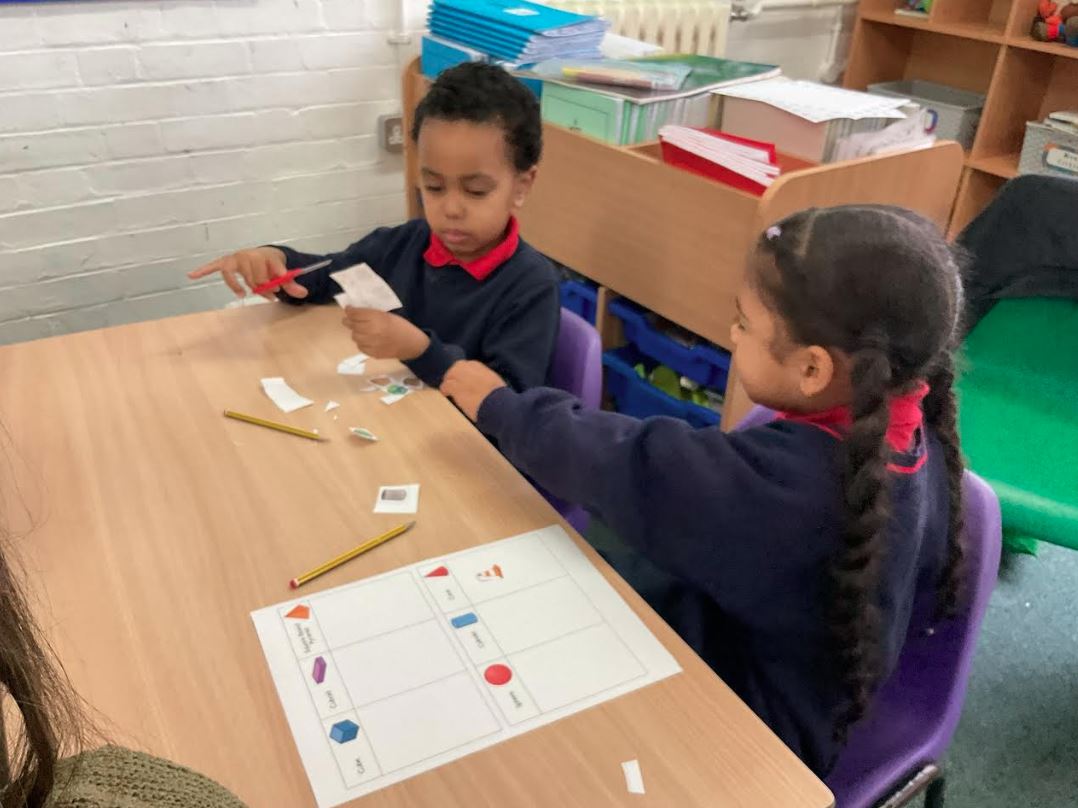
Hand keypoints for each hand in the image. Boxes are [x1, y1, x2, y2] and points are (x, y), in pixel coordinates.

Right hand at [187, 247, 307, 299]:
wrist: (264, 255)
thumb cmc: (272, 266)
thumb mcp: (284, 274)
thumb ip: (292, 284)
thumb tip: (304, 293)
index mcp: (265, 255)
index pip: (270, 270)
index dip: (276, 282)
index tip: (278, 290)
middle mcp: (249, 255)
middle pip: (254, 277)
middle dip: (263, 288)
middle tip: (269, 294)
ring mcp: (236, 258)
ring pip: (238, 276)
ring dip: (244, 286)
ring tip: (246, 293)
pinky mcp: (225, 263)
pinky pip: (213, 266)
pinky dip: (203, 270)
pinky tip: (191, 275)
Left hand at [342, 308, 428, 359]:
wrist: (412, 344)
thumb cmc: (402, 326)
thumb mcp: (388, 315)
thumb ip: (373, 314)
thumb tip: (356, 312)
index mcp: (378, 318)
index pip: (356, 314)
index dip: (350, 310)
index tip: (348, 309)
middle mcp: (372, 331)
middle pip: (353, 325)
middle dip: (349, 321)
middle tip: (348, 320)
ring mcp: (372, 344)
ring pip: (355, 336)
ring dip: (356, 332)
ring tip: (360, 330)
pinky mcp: (373, 353)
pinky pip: (360, 347)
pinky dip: (361, 342)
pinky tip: (366, 340)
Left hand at [440, 360, 507, 421]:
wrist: (497, 403)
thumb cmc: (498, 396)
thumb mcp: (494, 381)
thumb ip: (485, 378)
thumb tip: (483, 383)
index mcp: (479, 366)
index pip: (465, 365)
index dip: (463, 373)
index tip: (463, 379)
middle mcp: (468, 368)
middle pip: (455, 368)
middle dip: (453, 375)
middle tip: (453, 384)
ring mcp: (460, 376)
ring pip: (448, 377)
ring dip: (448, 383)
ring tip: (448, 390)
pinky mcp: (455, 387)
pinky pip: (445, 386)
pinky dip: (445, 391)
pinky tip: (446, 395)